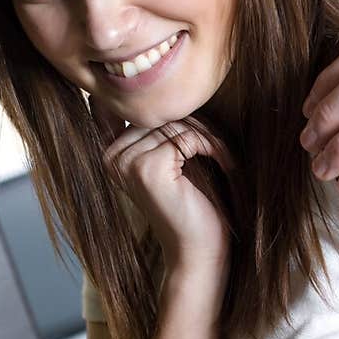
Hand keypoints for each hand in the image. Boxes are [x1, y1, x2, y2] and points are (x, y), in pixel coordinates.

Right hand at [99, 112, 231, 272]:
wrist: (198, 251)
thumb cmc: (194, 205)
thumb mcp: (177, 159)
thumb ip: (168, 128)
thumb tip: (178, 87)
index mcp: (112, 152)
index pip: (154, 112)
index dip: (188, 121)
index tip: (210, 144)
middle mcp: (112, 156)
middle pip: (166, 115)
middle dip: (202, 130)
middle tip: (224, 152)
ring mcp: (127, 162)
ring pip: (179, 124)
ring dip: (211, 139)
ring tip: (226, 160)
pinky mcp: (148, 168)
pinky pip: (189, 138)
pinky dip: (215, 149)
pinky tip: (226, 167)